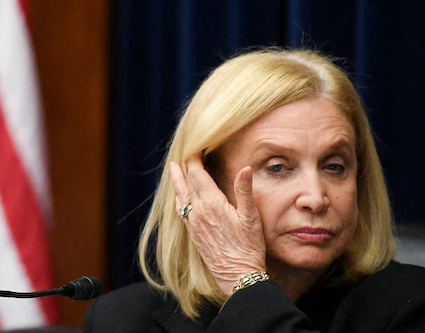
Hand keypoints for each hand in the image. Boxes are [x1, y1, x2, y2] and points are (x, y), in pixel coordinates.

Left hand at [168, 157, 266, 295]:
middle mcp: (197, 212)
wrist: (237, 276)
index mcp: (211, 204)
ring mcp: (192, 223)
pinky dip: (179, 198)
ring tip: (174, 169)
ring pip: (180, 196)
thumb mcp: (251, 218)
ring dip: (178, 181)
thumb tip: (245, 168)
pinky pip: (180, 210)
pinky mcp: (192, 233)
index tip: (196, 148)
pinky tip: (179, 197)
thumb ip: (244, 191)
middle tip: (182, 153)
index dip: (195, 160)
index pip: (197, 174)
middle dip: (184, 167)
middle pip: (186, 182)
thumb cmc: (248, 248)